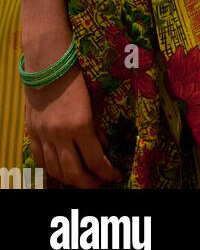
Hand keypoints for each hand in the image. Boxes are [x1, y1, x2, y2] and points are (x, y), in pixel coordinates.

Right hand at [26, 65, 123, 188]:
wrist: (48, 66)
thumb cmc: (75, 79)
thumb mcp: (93, 102)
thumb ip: (97, 129)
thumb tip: (103, 149)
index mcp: (80, 125)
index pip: (96, 161)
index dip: (108, 173)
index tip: (116, 175)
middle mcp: (61, 135)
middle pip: (75, 173)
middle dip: (90, 183)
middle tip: (100, 183)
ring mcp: (44, 136)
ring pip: (56, 171)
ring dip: (71, 180)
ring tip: (83, 180)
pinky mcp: (32, 134)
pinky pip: (41, 161)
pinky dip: (52, 170)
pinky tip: (62, 170)